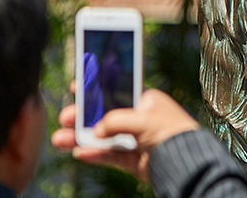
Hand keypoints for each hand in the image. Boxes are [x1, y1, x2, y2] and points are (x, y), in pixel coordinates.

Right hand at [51, 85, 200, 181]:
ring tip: (60, 139)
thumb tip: (96, 131)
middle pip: (104, 115)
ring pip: (102, 137)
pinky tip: (78, 152)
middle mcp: (138, 118)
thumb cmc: (172, 131)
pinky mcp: (133, 159)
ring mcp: (135, 139)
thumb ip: (116, 120)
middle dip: (83, 116)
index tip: (76, 86)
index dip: (97, 88)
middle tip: (65, 117)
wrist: (186, 161)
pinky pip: (109, 155)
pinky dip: (94, 154)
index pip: (116, 90)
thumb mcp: (142, 119)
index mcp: (144, 100)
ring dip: (81, 137)